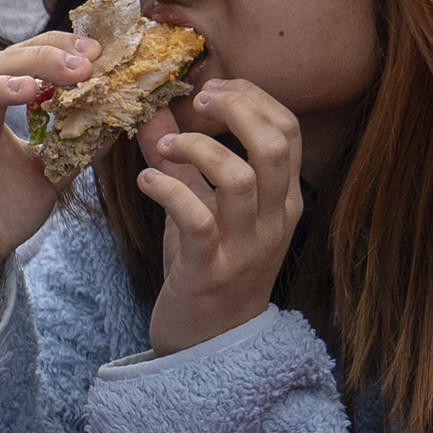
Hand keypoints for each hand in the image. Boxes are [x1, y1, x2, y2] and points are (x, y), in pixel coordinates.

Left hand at [131, 75, 302, 352]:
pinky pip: (198, 221)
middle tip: (198, 100)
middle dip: (237, 108)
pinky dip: (169, 192)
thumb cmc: (209, 269)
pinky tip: (145, 181)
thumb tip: (153, 107)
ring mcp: (246, 247)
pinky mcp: (211, 271)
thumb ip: (183, 160)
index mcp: (283, 199)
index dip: (252, 97)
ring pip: (241, 179)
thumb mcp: (202, 206)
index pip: (287, 130)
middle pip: (274, 145)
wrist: (210, 345)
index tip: (211, 87)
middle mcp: (274, 220)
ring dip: (199, 149)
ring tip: (165, 145)